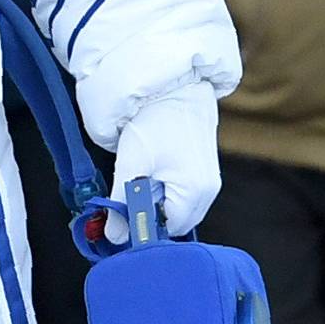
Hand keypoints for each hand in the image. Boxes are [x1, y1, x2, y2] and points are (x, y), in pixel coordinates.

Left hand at [106, 84, 219, 244]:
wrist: (173, 85)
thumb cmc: (153, 122)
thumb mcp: (131, 166)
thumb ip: (122, 205)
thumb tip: (114, 238)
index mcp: (195, 192)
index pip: (168, 230)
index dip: (142, 227)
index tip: (120, 216)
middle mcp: (209, 189)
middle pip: (176, 221)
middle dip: (150, 214)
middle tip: (128, 194)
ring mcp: (210, 178)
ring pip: (179, 206)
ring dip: (156, 200)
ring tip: (140, 175)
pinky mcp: (204, 167)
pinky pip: (184, 191)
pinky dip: (164, 188)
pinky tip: (150, 169)